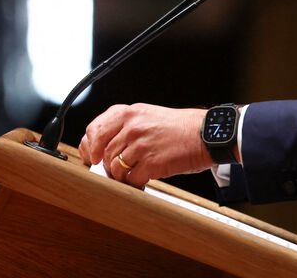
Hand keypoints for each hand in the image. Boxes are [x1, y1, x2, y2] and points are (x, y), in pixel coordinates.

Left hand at [78, 104, 211, 187]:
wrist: (207, 134)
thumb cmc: (180, 128)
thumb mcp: (148, 116)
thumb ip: (124, 127)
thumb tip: (101, 148)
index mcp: (129, 113)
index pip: (94, 130)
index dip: (89, 147)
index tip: (91, 157)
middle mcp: (132, 126)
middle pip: (103, 153)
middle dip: (108, 165)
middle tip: (118, 170)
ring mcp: (141, 145)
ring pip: (114, 168)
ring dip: (122, 176)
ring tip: (135, 173)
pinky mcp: (151, 163)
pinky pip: (131, 179)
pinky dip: (135, 183)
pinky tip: (144, 179)